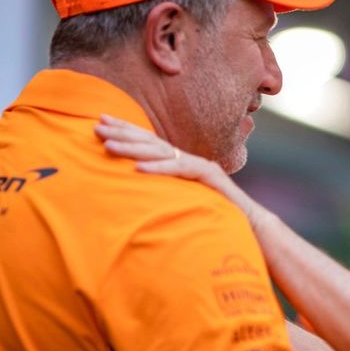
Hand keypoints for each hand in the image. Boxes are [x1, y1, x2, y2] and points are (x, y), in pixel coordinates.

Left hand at [94, 115, 262, 223]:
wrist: (252, 228)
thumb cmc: (215, 220)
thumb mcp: (182, 203)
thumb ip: (163, 195)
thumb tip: (133, 192)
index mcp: (180, 165)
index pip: (149, 143)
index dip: (126, 131)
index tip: (101, 122)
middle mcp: (189, 161)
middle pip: (152, 142)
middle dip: (123, 132)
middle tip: (97, 124)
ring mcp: (200, 167)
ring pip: (163, 153)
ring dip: (133, 148)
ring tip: (108, 146)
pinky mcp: (211, 177)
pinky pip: (181, 170)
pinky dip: (160, 169)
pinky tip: (138, 169)